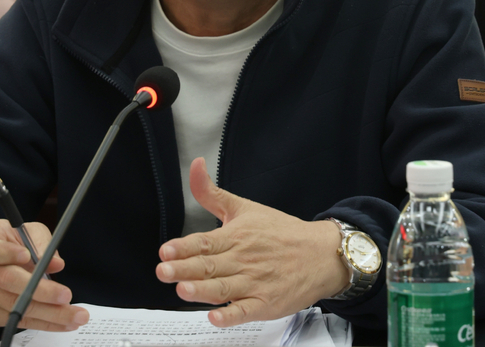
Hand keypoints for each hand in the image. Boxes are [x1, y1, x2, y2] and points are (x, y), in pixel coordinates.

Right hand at [0, 219, 89, 330]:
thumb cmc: (9, 242)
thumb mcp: (25, 232)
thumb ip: (40, 243)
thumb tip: (56, 264)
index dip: (7, 252)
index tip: (28, 256)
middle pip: (6, 281)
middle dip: (41, 291)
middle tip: (67, 296)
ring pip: (13, 307)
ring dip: (48, 314)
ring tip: (74, 316)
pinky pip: (14, 322)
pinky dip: (41, 323)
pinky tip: (61, 323)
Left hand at [155, 158, 348, 327]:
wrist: (321, 254)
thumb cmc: (281, 232)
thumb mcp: (245, 207)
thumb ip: (212, 192)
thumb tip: (195, 166)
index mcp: (235, 236)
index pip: (204, 242)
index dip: (183, 246)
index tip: (166, 250)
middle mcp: (242, 260)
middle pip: (209, 266)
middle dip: (184, 269)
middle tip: (163, 271)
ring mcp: (254, 283)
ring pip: (223, 289)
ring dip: (202, 291)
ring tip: (183, 290)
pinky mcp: (266, 303)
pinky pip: (246, 311)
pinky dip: (231, 315)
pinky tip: (216, 317)